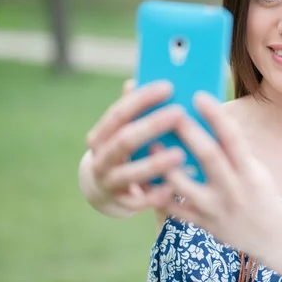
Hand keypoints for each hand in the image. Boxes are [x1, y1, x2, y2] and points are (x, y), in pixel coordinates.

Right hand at [83, 79, 185, 212]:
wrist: (104, 189)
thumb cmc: (126, 149)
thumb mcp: (125, 129)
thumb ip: (136, 108)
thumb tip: (145, 79)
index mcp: (102, 134)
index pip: (119, 112)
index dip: (143, 98)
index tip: (169, 86)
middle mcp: (101, 157)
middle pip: (125, 140)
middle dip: (152, 125)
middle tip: (180, 113)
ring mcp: (109, 181)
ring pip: (131, 173)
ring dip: (155, 163)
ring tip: (181, 154)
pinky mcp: (121, 203)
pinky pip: (139, 201)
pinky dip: (156, 195)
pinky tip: (174, 187)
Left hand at [162, 91, 281, 253]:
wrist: (272, 236)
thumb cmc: (259, 192)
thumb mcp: (255, 170)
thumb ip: (233, 151)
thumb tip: (205, 119)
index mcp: (250, 172)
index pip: (233, 139)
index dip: (216, 116)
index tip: (199, 96)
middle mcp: (234, 190)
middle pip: (209, 157)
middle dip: (189, 134)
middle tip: (170, 113)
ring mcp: (217, 210)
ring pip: (184, 186)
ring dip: (165, 164)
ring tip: (150, 145)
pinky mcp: (203, 225)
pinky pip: (175, 210)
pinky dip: (158, 194)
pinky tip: (145, 177)